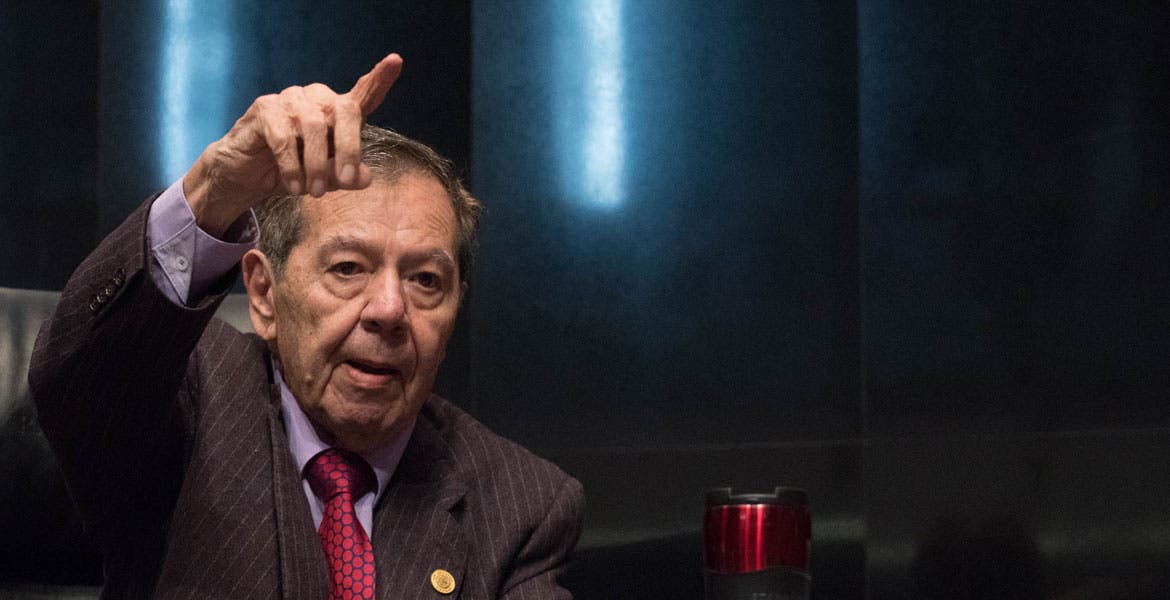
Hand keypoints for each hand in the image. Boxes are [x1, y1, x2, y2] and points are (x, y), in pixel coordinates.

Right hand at [182, 53, 403, 236]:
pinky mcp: (264, 109)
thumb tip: (366, 177)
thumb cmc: (291, 172)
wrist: (245, 176)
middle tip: (345, 181)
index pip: (363, 93)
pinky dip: (292, 166)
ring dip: (316, 164)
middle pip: (345, 110)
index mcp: (337, 112)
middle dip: (349, 148)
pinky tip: (294, 187)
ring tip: (315, 192)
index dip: (380, 78)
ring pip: (314, 126)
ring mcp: (290, 99)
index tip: (395, 61)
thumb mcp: (324, 181)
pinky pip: (284, 137)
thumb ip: (345, 176)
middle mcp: (316, 99)